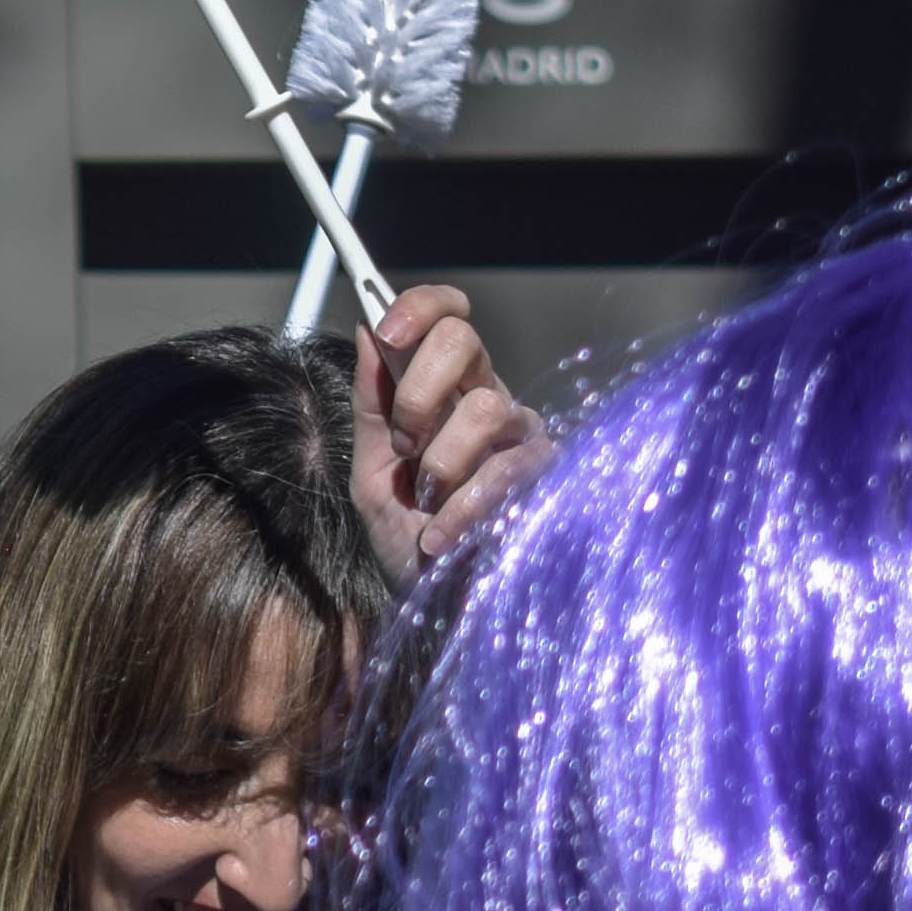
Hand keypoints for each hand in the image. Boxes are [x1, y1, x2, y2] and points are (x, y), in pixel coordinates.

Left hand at [352, 284, 545, 584]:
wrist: (432, 603)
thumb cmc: (405, 537)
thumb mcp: (371, 471)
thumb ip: (370, 403)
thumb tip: (366, 330)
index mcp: (444, 388)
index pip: (447, 316)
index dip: (420, 307)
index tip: (388, 330)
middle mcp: (487, 398)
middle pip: (464, 339)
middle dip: (417, 391)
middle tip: (403, 445)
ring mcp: (520, 435)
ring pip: (485, 405)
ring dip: (441, 460)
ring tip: (427, 502)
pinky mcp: (545, 477)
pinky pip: (508, 468)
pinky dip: (463, 507)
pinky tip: (441, 537)